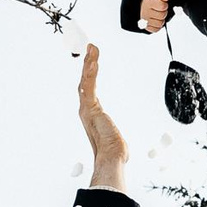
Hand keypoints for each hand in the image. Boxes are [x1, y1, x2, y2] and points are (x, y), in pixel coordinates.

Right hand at [77, 45, 127, 191]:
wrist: (111, 157)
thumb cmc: (113, 152)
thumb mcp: (115, 138)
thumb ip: (114, 137)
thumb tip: (121, 147)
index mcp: (91, 116)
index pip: (89, 91)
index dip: (89, 76)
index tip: (91, 63)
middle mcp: (86, 111)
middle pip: (85, 82)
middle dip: (87, 65)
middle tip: (90, 49)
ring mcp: (86, 109)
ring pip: (86, 81)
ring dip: (89, 63)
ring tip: (92, 49)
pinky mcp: (90, 108)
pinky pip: (90, 85)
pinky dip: (91, 72)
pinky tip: (93, 60)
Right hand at [139, 0, 172, 33]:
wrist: (141, 5)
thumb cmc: (151, 0)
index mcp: (148, 3)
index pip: (162, 6)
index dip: (165, 5)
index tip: (162, 4)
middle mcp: (145, 12)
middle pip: (162, 15)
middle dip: (164, 12)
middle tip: (160, 10)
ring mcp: (145, 21)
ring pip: (160, 24)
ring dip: (162, 19)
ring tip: (158, 15)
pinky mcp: (146, 27)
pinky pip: (156, 29)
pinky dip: (158, 26)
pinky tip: (156, 20)